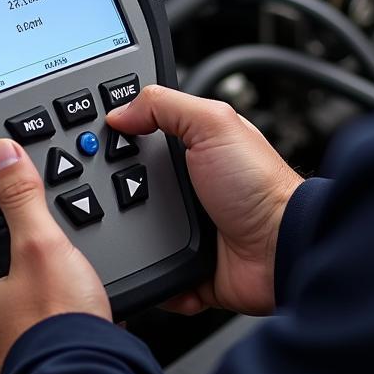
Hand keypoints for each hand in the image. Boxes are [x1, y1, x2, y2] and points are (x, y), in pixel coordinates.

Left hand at [0, 139, 110, 373]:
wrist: (87, 373)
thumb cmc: (59, 323)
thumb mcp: (41, 243)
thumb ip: (22, 198)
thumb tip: (2, 155)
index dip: (7, 242)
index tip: (27, 237)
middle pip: (1, 288)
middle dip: (28, 277)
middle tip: (57, 267)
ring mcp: (2, 361)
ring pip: (19, 319)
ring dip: (42, 308)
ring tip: (70, 295)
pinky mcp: (31, 371)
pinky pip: (40, 342)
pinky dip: (55, 333)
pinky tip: (75, 323)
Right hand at [107, 86, 303, 316]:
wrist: (280, 249)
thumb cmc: (260, 184)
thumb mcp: (214, 124)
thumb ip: (167, 106)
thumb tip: (120, 111)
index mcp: (191, 146)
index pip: (141, 134)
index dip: (117, 134)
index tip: (93, 138)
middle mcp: (185, 184)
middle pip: (126, 182)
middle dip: (110, 187)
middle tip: (103, 187)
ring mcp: (183, 226)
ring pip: (130, 227)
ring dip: (124, 229)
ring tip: (123, 224)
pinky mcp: (182, 264)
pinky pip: (148, 268)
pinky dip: (144, 268)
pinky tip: (143, 258)